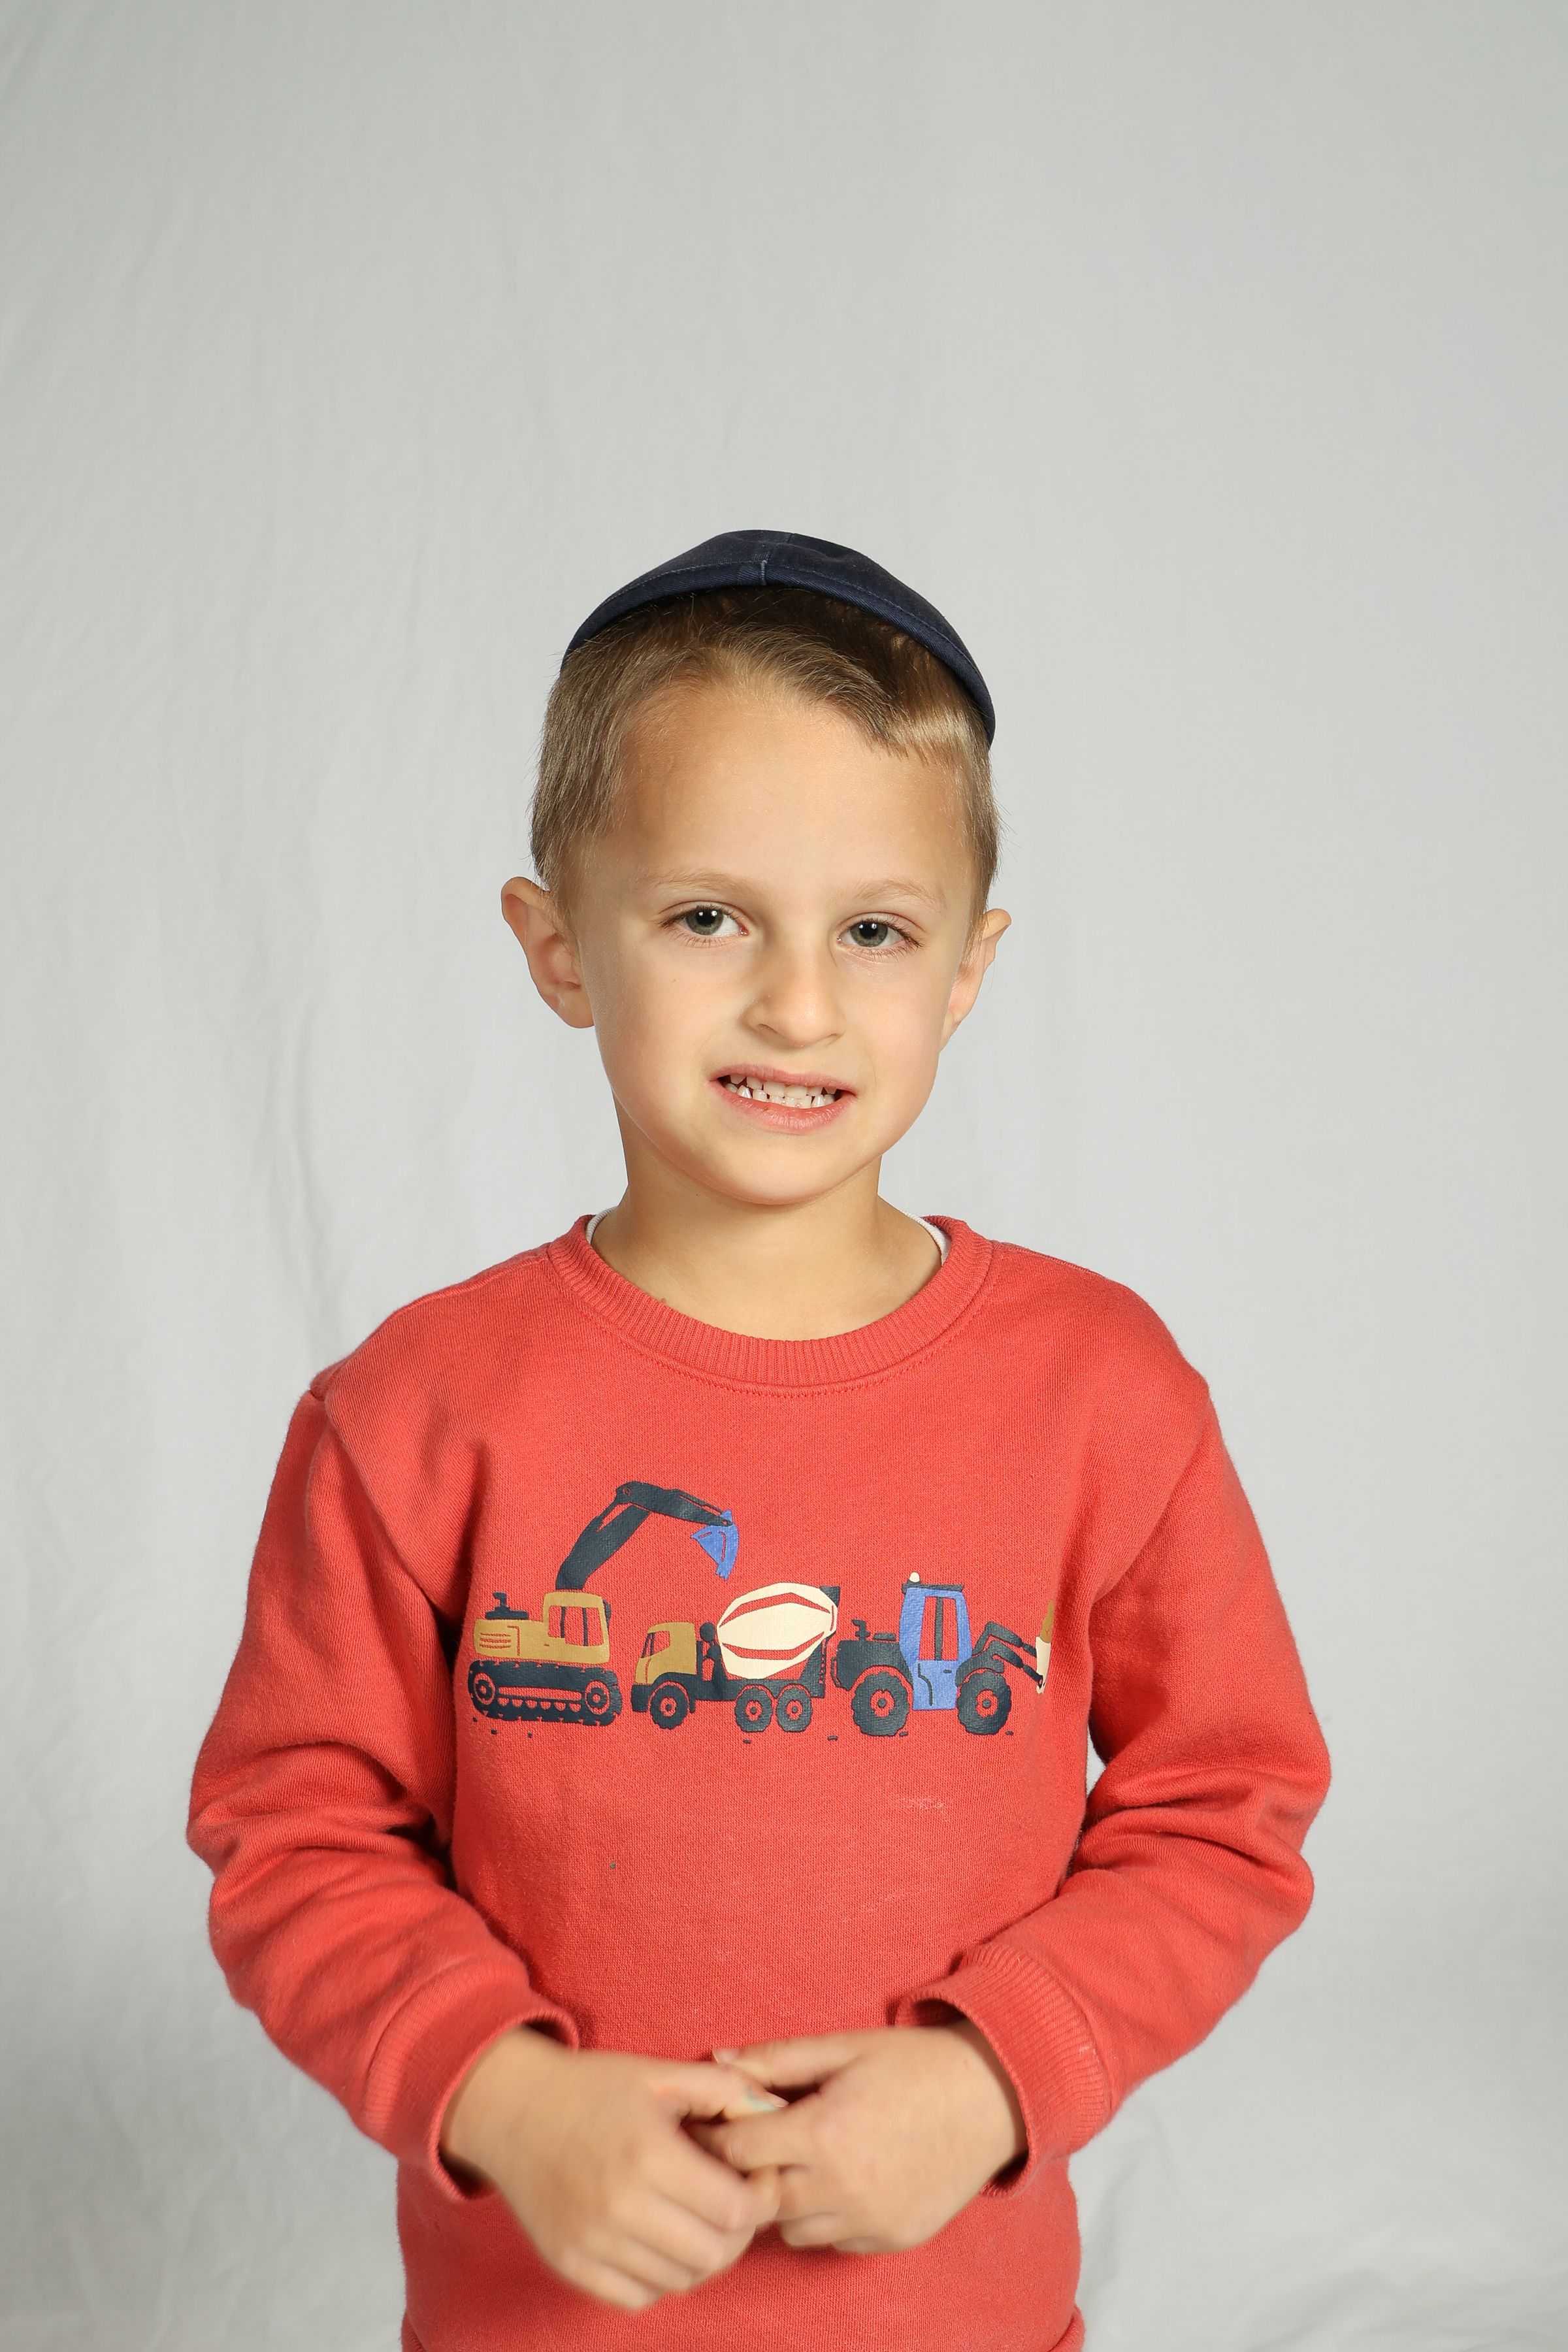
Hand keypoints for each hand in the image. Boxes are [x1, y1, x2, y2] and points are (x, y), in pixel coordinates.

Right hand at [440, 2028, 783, 2310]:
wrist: (512, 2110)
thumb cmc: (592, 2087)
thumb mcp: (659, 2074)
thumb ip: (724, 2090)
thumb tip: (775, 2109)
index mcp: (649, 2156)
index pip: (736, 2210)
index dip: (763, 2198)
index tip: (759, 2178)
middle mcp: (620, 2208)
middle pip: (715, 2254)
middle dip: (740, 2231)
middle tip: (735, 2201)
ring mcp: (592, 2244)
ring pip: (681, 2280)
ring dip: (704, 2255)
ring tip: (699, 2217)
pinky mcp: (571, 2265)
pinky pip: (639, 2296)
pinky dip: (662, 2276)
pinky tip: (661, 2239)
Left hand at [690, 2022, 1025, 2253]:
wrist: (991, 2097)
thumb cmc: (914, 2064)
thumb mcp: (843, 2046)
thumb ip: (777, 2058)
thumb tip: (718, 2062)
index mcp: (823, 2133)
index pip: (737, 2153)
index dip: (717, 2138)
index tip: (712, 2125)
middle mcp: (842, 2187)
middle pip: (758, 2200)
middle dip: (747, 2174)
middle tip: (752, 2147)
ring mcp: (869, 2221)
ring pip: (793, 2230)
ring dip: (785, 2200)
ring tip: (800, 2161)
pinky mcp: (891, 2238)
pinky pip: (836, 2241)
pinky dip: (827, 2217)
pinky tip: (841, 2180)